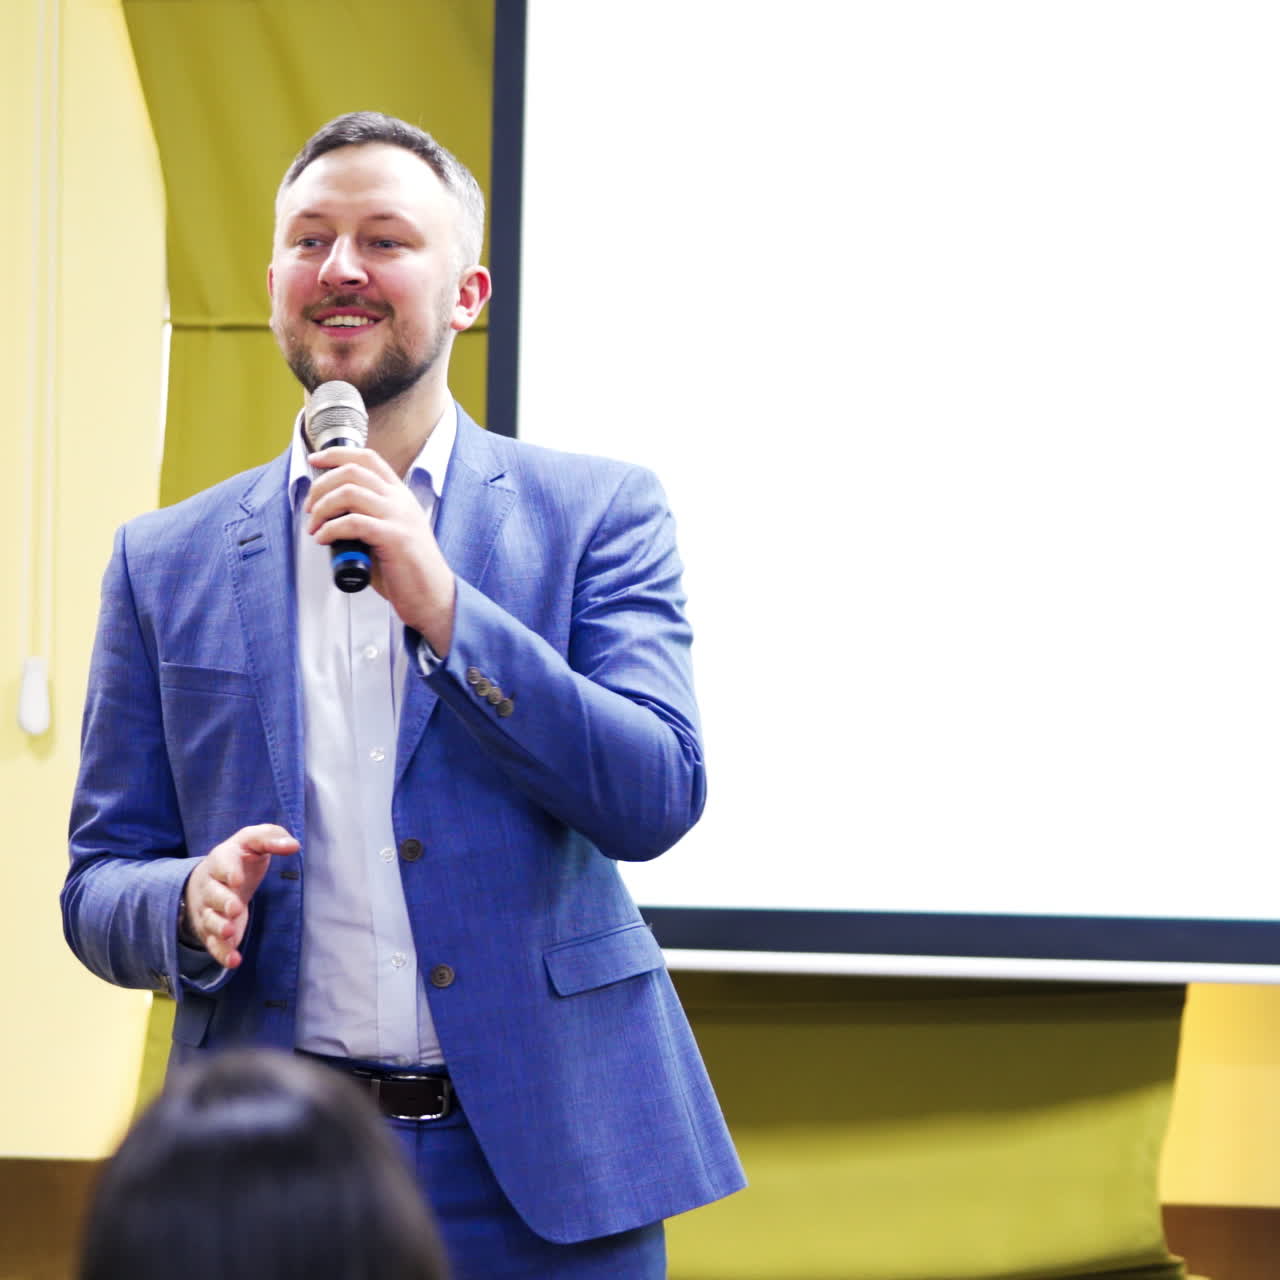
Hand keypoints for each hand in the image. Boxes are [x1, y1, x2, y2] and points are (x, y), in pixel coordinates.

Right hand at [181, 824, 298, 967]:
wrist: (214, 877)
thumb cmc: (241, 856)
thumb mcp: (254, 840)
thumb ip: (272, 837)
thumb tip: (293, 845)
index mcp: (222, 860)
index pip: (222, 863)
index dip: (228, 871)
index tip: (236, 880)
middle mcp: (211, 886)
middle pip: (213, 894)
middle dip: (222, 902)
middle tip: (235, 908)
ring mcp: (209, 910)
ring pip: (209, 920)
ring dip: (219, 927)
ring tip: (229, 932)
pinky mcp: (213, 931)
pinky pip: (214, 944)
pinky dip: (222, 953)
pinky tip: (234, 961)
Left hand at [305, 446, 455, 654]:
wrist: (434, 598)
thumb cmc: (408, 572)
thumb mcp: (388, 533)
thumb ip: (366, 518)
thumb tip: (329, 515)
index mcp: (399, 496)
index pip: (367, 458)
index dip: (336, 455)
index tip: (315, 460)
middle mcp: (400, 501)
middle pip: (352, 471)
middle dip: (321, 486)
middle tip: (310, 508)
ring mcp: (399, 517)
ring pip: (349, 492)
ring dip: (322, 508)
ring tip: (315, 527)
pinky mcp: (394, 538)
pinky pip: (352, 522)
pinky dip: (330, 529)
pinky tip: (323, 540)